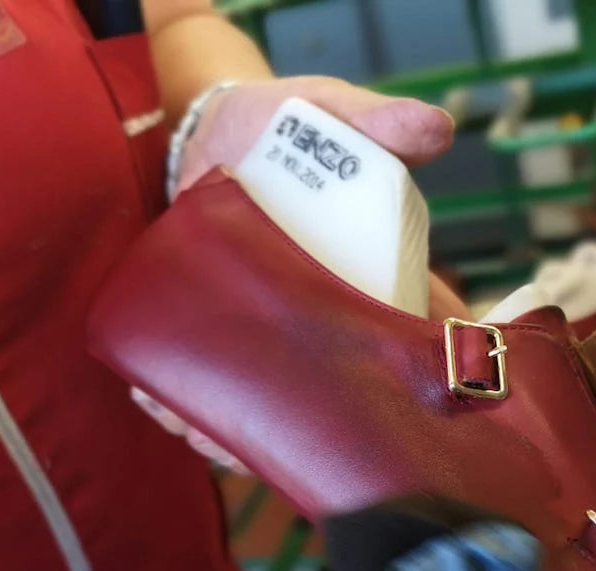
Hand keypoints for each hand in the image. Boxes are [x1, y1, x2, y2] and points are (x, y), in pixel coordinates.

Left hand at [144, 76, 466, 468]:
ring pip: (269, 408)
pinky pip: (215, 388)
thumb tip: (436, 129)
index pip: (403, 352)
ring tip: (195, 425)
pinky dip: (189, 405)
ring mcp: (273, 337)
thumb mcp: (330, 112)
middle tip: (261, 432)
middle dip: (305, 430)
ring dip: (235, 430)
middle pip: (329, 401)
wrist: (213, 125)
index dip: (405, 391)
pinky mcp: (225, 333)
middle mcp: (325, 328)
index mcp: (371, 290)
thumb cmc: (283, 123)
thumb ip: (377, 121)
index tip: (384, 412)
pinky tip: (159, 404)